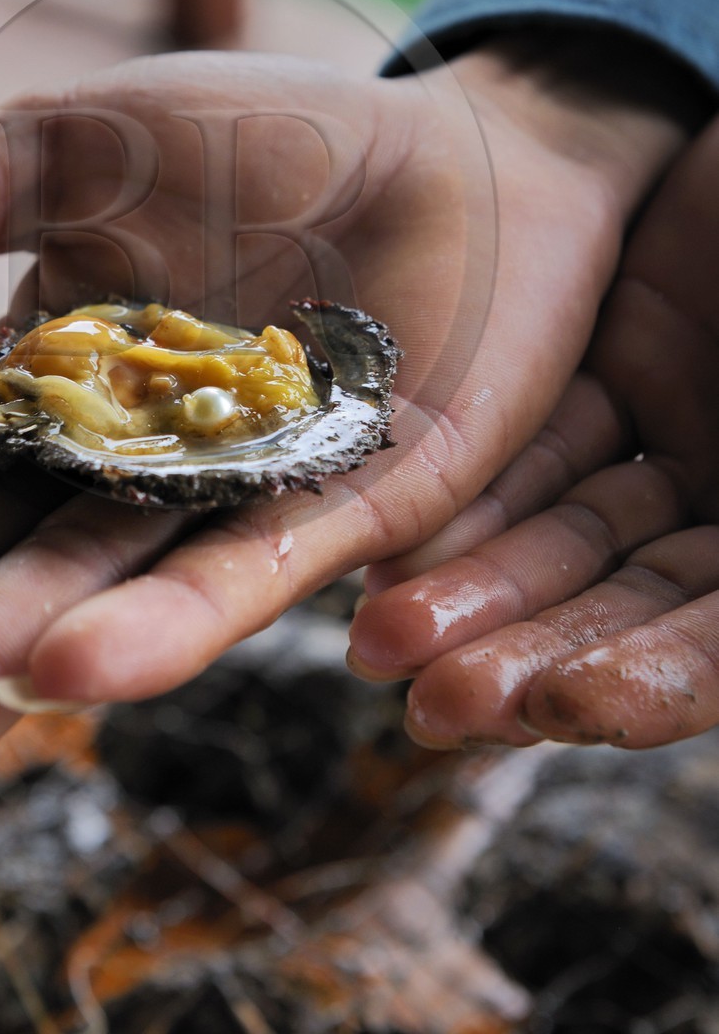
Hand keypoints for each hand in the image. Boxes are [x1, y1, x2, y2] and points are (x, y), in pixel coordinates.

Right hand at [0, 43, 691, 815]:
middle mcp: (115, 469)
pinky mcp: (346, 509)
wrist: (451, 144)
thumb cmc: (255, 141)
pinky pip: (247, 572)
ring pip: (86, 595)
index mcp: (32, 391)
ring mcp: (226, 499)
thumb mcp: (61, 153)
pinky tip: (71, 670)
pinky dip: (164, 621)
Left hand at [349, 113, 718, 749]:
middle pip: (634, 606)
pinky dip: (475, 482)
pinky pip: (541, 432)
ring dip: (479, 586)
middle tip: (428, 702)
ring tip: (381, 633)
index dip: (660, 682)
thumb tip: (718, 615)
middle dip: (535, 654)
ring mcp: (694, 436)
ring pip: (571, 532)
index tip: (570, 707)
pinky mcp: (631, 359)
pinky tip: (398, 525)